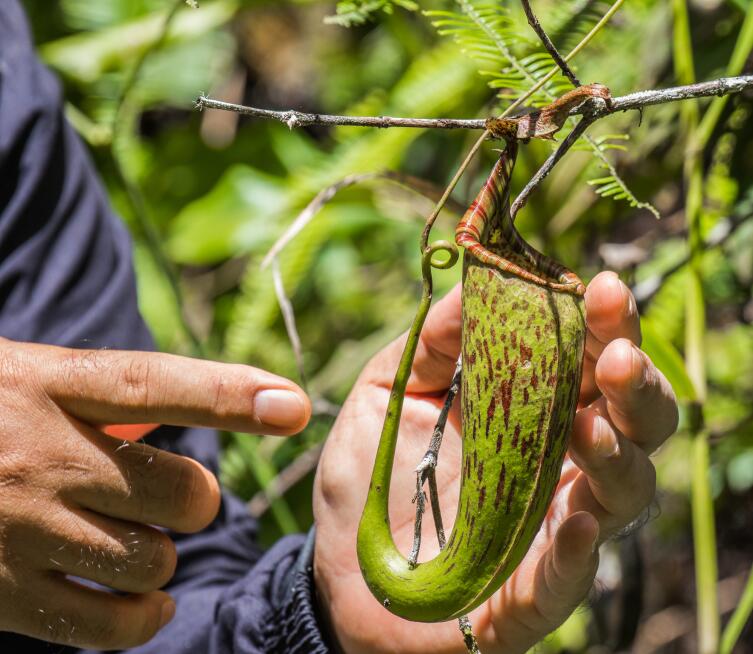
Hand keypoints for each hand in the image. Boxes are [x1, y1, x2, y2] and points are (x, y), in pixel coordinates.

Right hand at [0, 339, 309, 649]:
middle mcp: (35, 455)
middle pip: (179, 492)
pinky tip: (141, 601)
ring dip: (165, 555)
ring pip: (152, 560)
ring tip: (140, 541)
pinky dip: (141, 617)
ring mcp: (14, 530)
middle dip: (195, 501)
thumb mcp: (27, 375)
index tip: (292, 404)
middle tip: (172, 497)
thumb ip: (104, 395)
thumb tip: (203, 406)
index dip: (228, 393)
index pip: (152, 386)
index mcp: (46, 385)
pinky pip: (105, 625)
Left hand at [313, 272, 677, 652]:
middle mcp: (557, 460)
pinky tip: (576, 523)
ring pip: (625, 489)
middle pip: (631, 417)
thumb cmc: (373, 474)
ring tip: (589, 428)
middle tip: (616, 354)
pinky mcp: (534, 589)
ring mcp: (552, 524)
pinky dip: (581, 551)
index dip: (601, 323)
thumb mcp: (389, 393)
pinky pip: (573, 574)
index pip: (587, 358)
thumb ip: (433, 343)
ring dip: (618, 455)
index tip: (599, 287)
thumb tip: (476, 281)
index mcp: (530, 406)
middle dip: (634, 381)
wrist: (345, 567)